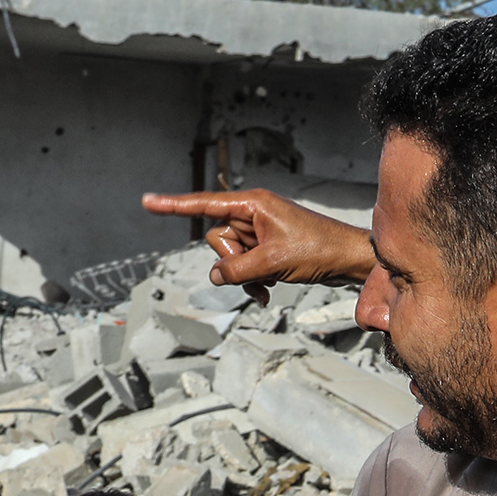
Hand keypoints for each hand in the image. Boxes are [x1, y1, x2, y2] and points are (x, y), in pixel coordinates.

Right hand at [140, 189, 375, 300]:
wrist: (348, 261)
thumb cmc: (318, 251)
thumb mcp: (272, 263)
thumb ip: (236, 270)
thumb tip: (215, 276)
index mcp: (252, 204)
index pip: (204, 204)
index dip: (174, 206)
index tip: (147, 202)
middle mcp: (252, 213)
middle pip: (217, 239)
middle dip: (232, 261)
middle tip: (259, 268)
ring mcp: (260, 232)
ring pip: (230, 258)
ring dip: (244, 276)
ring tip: (268, 283)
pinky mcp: (267, 249)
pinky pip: (244, 267)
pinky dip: (252, 281)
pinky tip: (267, 292)